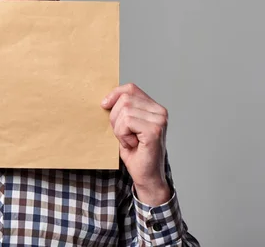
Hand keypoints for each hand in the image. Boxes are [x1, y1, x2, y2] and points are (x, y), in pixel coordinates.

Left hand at [102, 83, 170, 205]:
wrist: (147, 176)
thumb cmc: (135, 152)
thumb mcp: (125, 126)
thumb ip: (121, 110)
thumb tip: (105, 99)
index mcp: (154, 108)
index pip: (131, 88)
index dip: (114, 94)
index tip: (104, 105)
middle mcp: (160, 111)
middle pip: (125, 98)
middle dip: (115, 117)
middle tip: (122, 134)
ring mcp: (159, 120)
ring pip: (124, 110)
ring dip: (119, 129)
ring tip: (129, 140)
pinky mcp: (154, 130)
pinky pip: (127, 122)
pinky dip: (123, 135)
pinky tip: (132, 144)